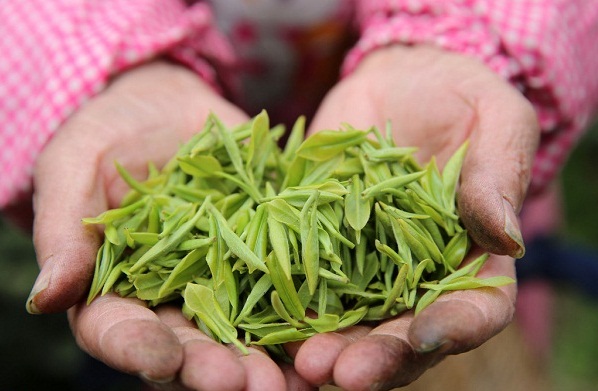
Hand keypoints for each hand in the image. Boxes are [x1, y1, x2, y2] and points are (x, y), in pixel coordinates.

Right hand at [27, 61, 313, 389]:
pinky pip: (290, 284)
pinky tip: (332, 325)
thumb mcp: (77, 167)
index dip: (137, 347)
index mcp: (118, 287)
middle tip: (248, 385)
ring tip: (296, 374)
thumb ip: (65, 231)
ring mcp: (226, 278)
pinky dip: (309, 307)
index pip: (119, 329)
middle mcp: (174, 296)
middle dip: (216, 367)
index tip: (160, 358)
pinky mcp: (269, 253)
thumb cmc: (111, 132)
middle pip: (191, 344)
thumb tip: (47, 297)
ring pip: (246, 328)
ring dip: (271, 355)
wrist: (172, 107)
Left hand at [291, 45, 539, 389]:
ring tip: (302, 362)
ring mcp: (363, 264)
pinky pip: (302, 280)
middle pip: (403, 333)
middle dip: (377, 356)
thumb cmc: (458, 96)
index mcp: (472, 256)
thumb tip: (505, 237)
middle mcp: (417, 275)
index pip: (475, 307)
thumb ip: (499, 174)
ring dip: (327, 347)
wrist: (397, 83)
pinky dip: (284, 305)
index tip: (426, 334)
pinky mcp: (317, 243)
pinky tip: (263, 322)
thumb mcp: (494, 120)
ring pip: (350, 322)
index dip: (455, 327)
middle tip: (342, 372)